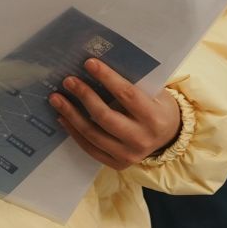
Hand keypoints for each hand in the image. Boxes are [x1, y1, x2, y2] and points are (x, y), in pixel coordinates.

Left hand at [50, 58, 181, 171]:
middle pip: (105, 116)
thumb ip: (133, 83)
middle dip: (84, 96)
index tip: (89, 63)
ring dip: (71, 114)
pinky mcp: (117, 164)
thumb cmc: (157, 107)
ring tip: (56, 98)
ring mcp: (128, 155)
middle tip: (68, 81)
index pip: (127, 94)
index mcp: (154, 117)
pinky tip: (62, 117)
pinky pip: (90, 148)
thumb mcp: (155, 93)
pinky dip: (74, 132)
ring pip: (93, 134)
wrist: (169, 137)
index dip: (107, 78)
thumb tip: (98, 66)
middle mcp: (142, 139)